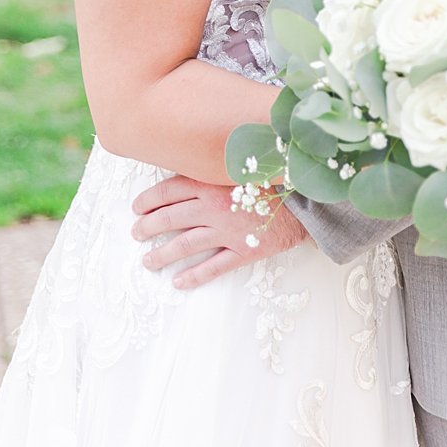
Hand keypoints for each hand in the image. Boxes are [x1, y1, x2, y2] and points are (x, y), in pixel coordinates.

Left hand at [131, 173, 306, 289]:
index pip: (169, 191)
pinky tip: (178, 282)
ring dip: (162, 255)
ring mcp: (227, 231)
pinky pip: (212, 267)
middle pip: (170, 219)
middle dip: (148, 228)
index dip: (148, 201)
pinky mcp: (242, 251)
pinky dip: (193, 277)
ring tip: (149, 261)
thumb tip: (189, 164)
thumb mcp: (243, 165)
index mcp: (212, 183)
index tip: (137, 208)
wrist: (309, 200)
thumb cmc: (276, 179)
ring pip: (185, 246)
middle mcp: (214, 208)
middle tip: (137, 233)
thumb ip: (216, 167)